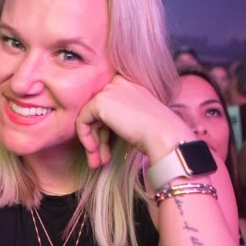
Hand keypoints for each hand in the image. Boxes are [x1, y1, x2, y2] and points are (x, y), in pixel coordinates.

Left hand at [75, 74, 191, 167]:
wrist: (162, 134)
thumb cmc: (156, 132)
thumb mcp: (135, 119)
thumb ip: (118, 118)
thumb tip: (98, 133)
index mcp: (129, 85)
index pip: (108, 107)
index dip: (105, 129)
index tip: (108, 148)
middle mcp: (118, 83)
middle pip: (98, 113)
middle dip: (98, 138)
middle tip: (100, 159)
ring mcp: (109, 90)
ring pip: (89, 118)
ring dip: (92, 143)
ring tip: (97, 162)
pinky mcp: (100, 101)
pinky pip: (82, 120)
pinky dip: (85, 137)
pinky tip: (94, 151)